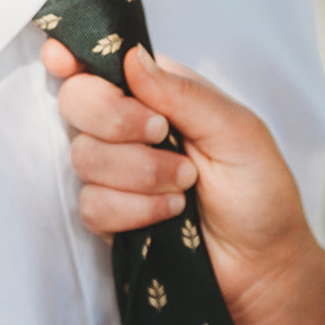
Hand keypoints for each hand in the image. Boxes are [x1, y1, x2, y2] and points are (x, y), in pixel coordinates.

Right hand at [43, 39, 324, 324]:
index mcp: (162, 92)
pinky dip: (133, 210)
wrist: (262, 269)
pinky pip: (90, 204)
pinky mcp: (110, 216)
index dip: (75, 55)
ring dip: (139, 173)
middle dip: (116, 119)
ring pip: (83, 156)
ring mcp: (117, 172)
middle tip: (162, 134)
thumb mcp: (237, 131)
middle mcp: (132, 126)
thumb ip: (183, 93)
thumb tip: (131, 58)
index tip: (63, 60)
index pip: (104, 62)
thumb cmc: (261, 193)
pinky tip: (168, 216)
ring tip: (185, 187)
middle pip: (78, 100)